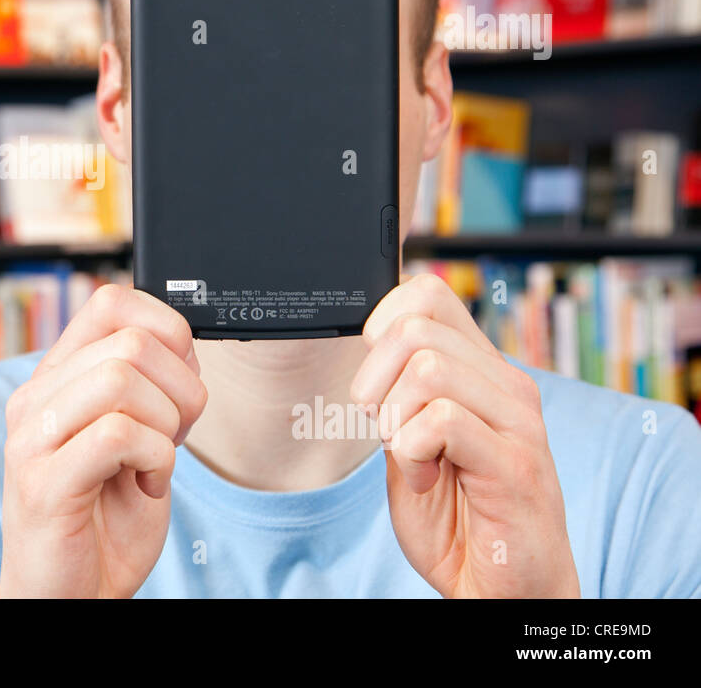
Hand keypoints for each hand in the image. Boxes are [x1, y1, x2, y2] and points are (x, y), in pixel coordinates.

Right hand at [0, 284, 206, 597]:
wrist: (70, 594)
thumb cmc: (103, 519)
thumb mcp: (133, 438)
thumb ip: (147, 388)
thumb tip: (185, 343)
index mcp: (56, 378)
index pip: (111, 302)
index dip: (167, 329)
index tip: (179, 380)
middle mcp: (36, 398)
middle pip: (131, 341)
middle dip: (182, 388)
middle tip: (175, 434)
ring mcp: (34, 439)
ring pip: (123, 380)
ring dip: (167, 425)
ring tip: (157, 460)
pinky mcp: (44, 483)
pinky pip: (120, 435)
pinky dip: (156, 459)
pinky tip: (146, 483)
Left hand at [352, 274, 579, 597]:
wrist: (505, 590)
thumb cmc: (459, 518)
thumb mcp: (411, 443)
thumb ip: (398, 396)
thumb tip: (369, 343)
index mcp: (483, 373)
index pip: (426, 294)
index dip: (380, 325)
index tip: (377, 384)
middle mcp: (507, 387)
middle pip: (415, 327)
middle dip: (374, 382)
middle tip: (387, 429)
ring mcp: (517, 424)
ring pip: (427, 369)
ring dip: (394, 421)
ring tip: (411, 459)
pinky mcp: (515, 465)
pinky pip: (441, 421)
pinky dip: (410, 454)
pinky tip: (426, 480)